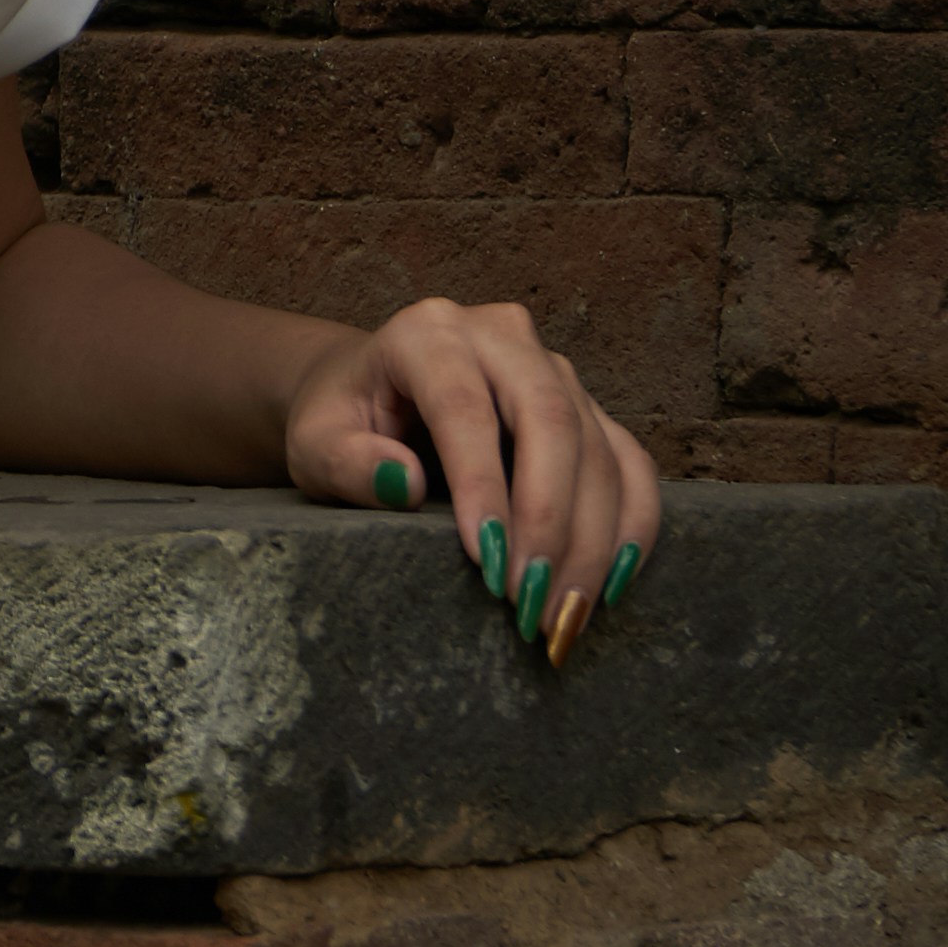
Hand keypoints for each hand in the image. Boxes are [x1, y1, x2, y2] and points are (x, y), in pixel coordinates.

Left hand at [280, 297, 659, 665]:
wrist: (373, 394)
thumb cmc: (345, 420)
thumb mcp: (315, 443)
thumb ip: (346, 462)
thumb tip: (402, 483)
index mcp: (427, 332)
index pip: (465, 406)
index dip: (483, 485)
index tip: (488, 563)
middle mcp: (500, 337)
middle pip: (549, 419)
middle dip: (550, 519)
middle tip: (530, 601)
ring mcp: (554, 369)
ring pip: (598, 447)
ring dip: (592, 539)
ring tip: (562, 615)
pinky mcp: (589, 408)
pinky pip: (631, 464)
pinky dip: (632, 526)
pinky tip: (612, 584)